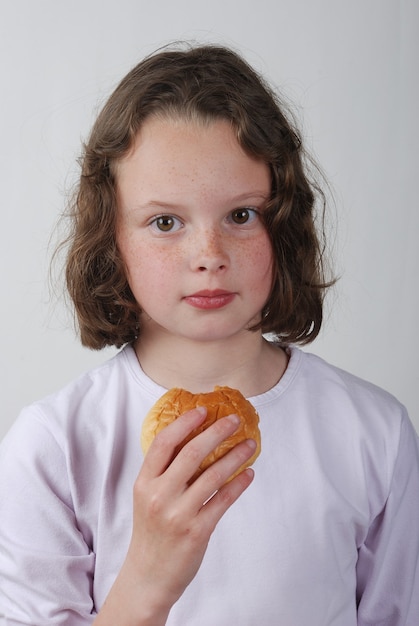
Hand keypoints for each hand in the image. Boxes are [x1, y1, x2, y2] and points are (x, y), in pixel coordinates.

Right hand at [96, 407, 254, 624]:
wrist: (148, 576)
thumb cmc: (151, 531)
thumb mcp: (147, 497)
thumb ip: (164, 471)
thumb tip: (194, 439)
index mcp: (144, 483)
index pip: (163, 443)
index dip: (185, 423)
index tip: (203, 410)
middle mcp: (159, 496)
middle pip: (191, 453)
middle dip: (217, 432)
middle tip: (234, 420)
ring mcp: (178, 514)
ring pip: (213, 475)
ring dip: (235, 456)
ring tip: (249, 444)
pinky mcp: (197, 531)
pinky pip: (224, 500)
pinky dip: (239, 483)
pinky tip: (248, 473)